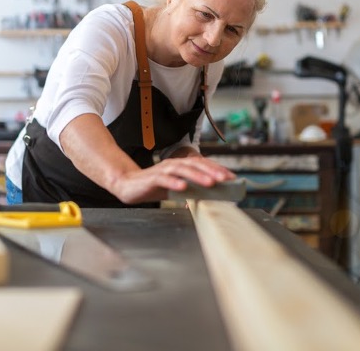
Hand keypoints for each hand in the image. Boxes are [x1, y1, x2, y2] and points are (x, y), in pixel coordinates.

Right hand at [112, 156, 235, 204]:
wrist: (128, 185)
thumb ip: (192, 189)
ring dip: (197, 175)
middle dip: (212, 171)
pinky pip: (164, 179)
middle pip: (195, 164)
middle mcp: (173, 164)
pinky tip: (183, 187)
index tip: (231, 177)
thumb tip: (211, 195)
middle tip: (225, 179)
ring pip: (182, 170)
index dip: (217, 169)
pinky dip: (174, 182)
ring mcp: (163, 170)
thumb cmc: (154, 187)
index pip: (202, 164)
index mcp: (181, 165)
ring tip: (210, 183)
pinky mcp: (152, 178)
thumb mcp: (177, 188)